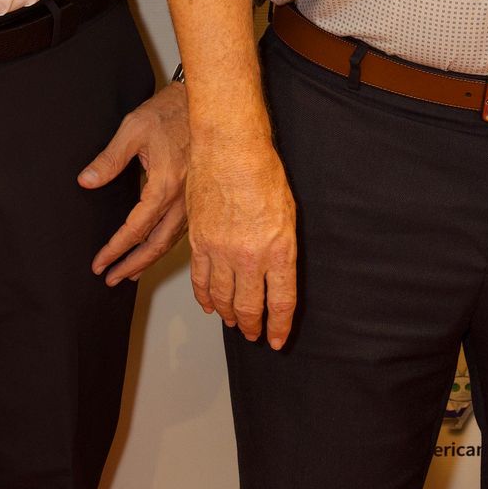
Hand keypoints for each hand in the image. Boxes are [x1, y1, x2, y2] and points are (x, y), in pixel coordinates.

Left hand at [82, 80, 189, 284]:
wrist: (207, 106)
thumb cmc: (171, 112)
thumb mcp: (133, 129)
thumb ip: (109, 159)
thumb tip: (86, 181)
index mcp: (165, 185)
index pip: (136, 229)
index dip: (115, 249)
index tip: (99, 262)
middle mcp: (183, 200)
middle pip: (155, 245)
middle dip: (132, 265)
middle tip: (110, 278)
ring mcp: (194, 202)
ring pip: (170, 242)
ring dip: (148, 260)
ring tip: (129, 273)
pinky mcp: (197, 199)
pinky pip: (181, 232)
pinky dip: (164, 247)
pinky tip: (154, 251)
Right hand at [186, 128, 297, 348]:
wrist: (229, 148)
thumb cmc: (262, 172)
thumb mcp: (288, 213)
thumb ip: (283, 247)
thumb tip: (279, 271)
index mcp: (279, 250)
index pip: (281, 302)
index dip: (279, 326)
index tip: (276, 339)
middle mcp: (249, 257)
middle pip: (250, 306)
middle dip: (253, 325)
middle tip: (253, 334)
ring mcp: (221, 251)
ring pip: (224, 297)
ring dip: (230, 315)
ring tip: (234, 322)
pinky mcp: (199, 242)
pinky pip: (201, 280)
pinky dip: (205, 297)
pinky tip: (210, 306)